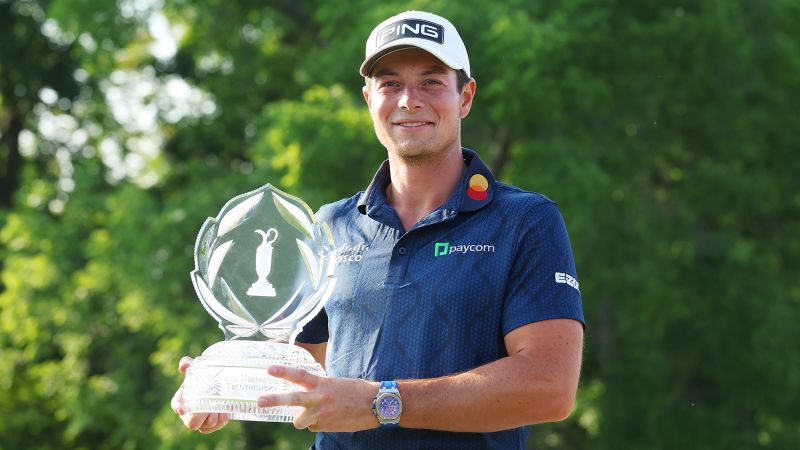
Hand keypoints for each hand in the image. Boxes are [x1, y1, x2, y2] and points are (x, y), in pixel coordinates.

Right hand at [171, 356, 229, 433]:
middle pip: (191, 423)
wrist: (218, 384)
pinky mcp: (211, 426)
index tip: (183, 408)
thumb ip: (188, 364)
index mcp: (180, 400)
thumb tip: (184, 364)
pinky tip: (225, 413)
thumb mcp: (196, 369)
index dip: (179, 408)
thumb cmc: (202, 377)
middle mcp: (187, 414)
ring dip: (213, 418)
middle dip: (201, 417)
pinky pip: (215, 428)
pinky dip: (221, 421)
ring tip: (220, 407)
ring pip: (204, 427)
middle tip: (211, 407)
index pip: (177, 406)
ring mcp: (200, 422)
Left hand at [257, 365, 378, 431]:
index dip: (284, 371)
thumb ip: (320, 387)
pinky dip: (317, 424)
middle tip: (259, 401)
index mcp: (323, 384)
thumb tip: (307, 391)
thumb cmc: (357, 391)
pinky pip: (313, 427)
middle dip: (274, 400)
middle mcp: (320, 398)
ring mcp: (322, 414)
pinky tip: (329, 419)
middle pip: (292, 399)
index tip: (269, 369)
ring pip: (299, 421)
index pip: (300, 375)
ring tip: (311, 415)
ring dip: (301, 419)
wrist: (376, 405)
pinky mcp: (326, 427)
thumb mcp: (336, 383)